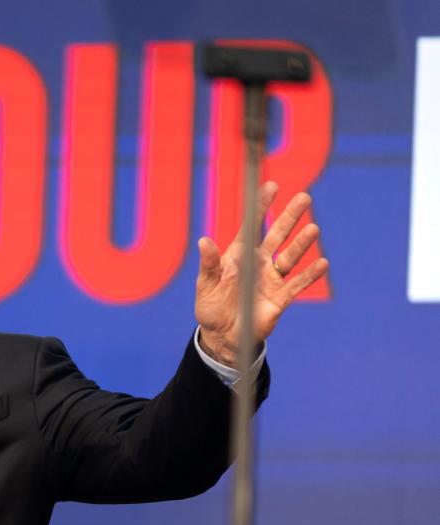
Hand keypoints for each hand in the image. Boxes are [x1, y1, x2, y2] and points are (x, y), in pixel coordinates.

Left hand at [194, 181, 329, 365]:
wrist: (222, 336)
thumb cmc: (211, 307)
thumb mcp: (205, 284)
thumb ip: (208, 263)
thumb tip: (203, 240)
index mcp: (239, 255)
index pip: (251, 226)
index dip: (260, 207)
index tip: (271, 185)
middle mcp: (259, 263)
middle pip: (277, 235)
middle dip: (289, 217)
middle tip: (304, 197)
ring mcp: (272, 279)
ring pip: (290, 257)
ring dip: (302, 243)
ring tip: (314, 228)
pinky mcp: (280, 298)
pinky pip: (297, 284)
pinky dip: (310, 275)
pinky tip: (323, 263)